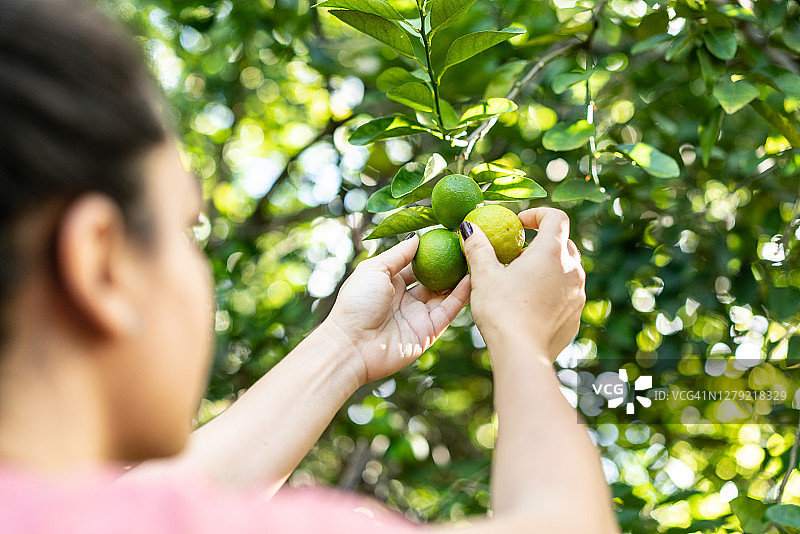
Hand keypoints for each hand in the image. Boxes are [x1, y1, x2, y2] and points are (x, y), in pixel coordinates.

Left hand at [325, 234, 470, 384]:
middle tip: (467, 246)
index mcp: (389, 282)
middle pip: (432, 278)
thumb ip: (398, 254)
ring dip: (459, 278)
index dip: (430, 251)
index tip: (447, 236)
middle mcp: (405, 299)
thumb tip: (417, 238)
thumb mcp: (374, 269)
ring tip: (476, 258)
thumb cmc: (356, 303)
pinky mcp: (428, 332)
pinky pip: (448, 311)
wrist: (352, 345)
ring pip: (444, 294)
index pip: (415, 264)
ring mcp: (417, 316)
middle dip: (449, 264)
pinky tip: (472, 278)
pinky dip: (461, 296)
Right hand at [461, 207, 584, 359]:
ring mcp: (577, 294)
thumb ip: (478, 248)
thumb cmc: (502, 311)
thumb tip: (469, 229)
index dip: (537, 214)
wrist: (522, 354)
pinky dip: (551, 291)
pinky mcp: (576, 315)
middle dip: (541, 243)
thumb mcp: (484, 276)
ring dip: (547, 268)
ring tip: (520, 281)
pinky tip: (529, 305)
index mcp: (551, 252)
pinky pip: (566, 294)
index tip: (519, 224)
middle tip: (516, 255)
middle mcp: (572, 270)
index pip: (556, 217)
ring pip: (566, 270)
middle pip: (563, 243)